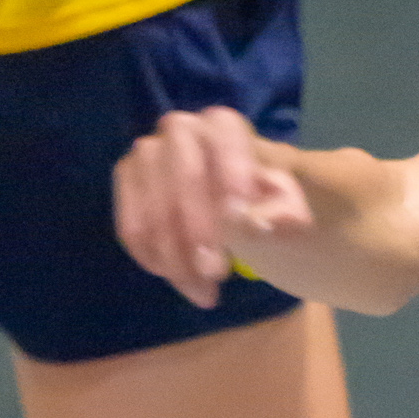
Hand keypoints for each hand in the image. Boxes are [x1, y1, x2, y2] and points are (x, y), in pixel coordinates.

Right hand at [114, 107, 311, 303]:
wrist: (239, 215)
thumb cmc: (270, 206)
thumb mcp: (289, 212)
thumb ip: (280, 213)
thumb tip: (249, 218)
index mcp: (224, 126)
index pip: (225, 136)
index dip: (233, 170)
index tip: (243, 212)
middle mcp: (180, 130)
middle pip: (185, 175)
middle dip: (198, 228)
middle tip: (217, 272)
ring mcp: (148, 156)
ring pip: (153, 206)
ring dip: (175, 256)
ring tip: (205, 291)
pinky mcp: (129, 184)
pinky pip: (131, 225)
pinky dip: (153, 258)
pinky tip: (180, 279)